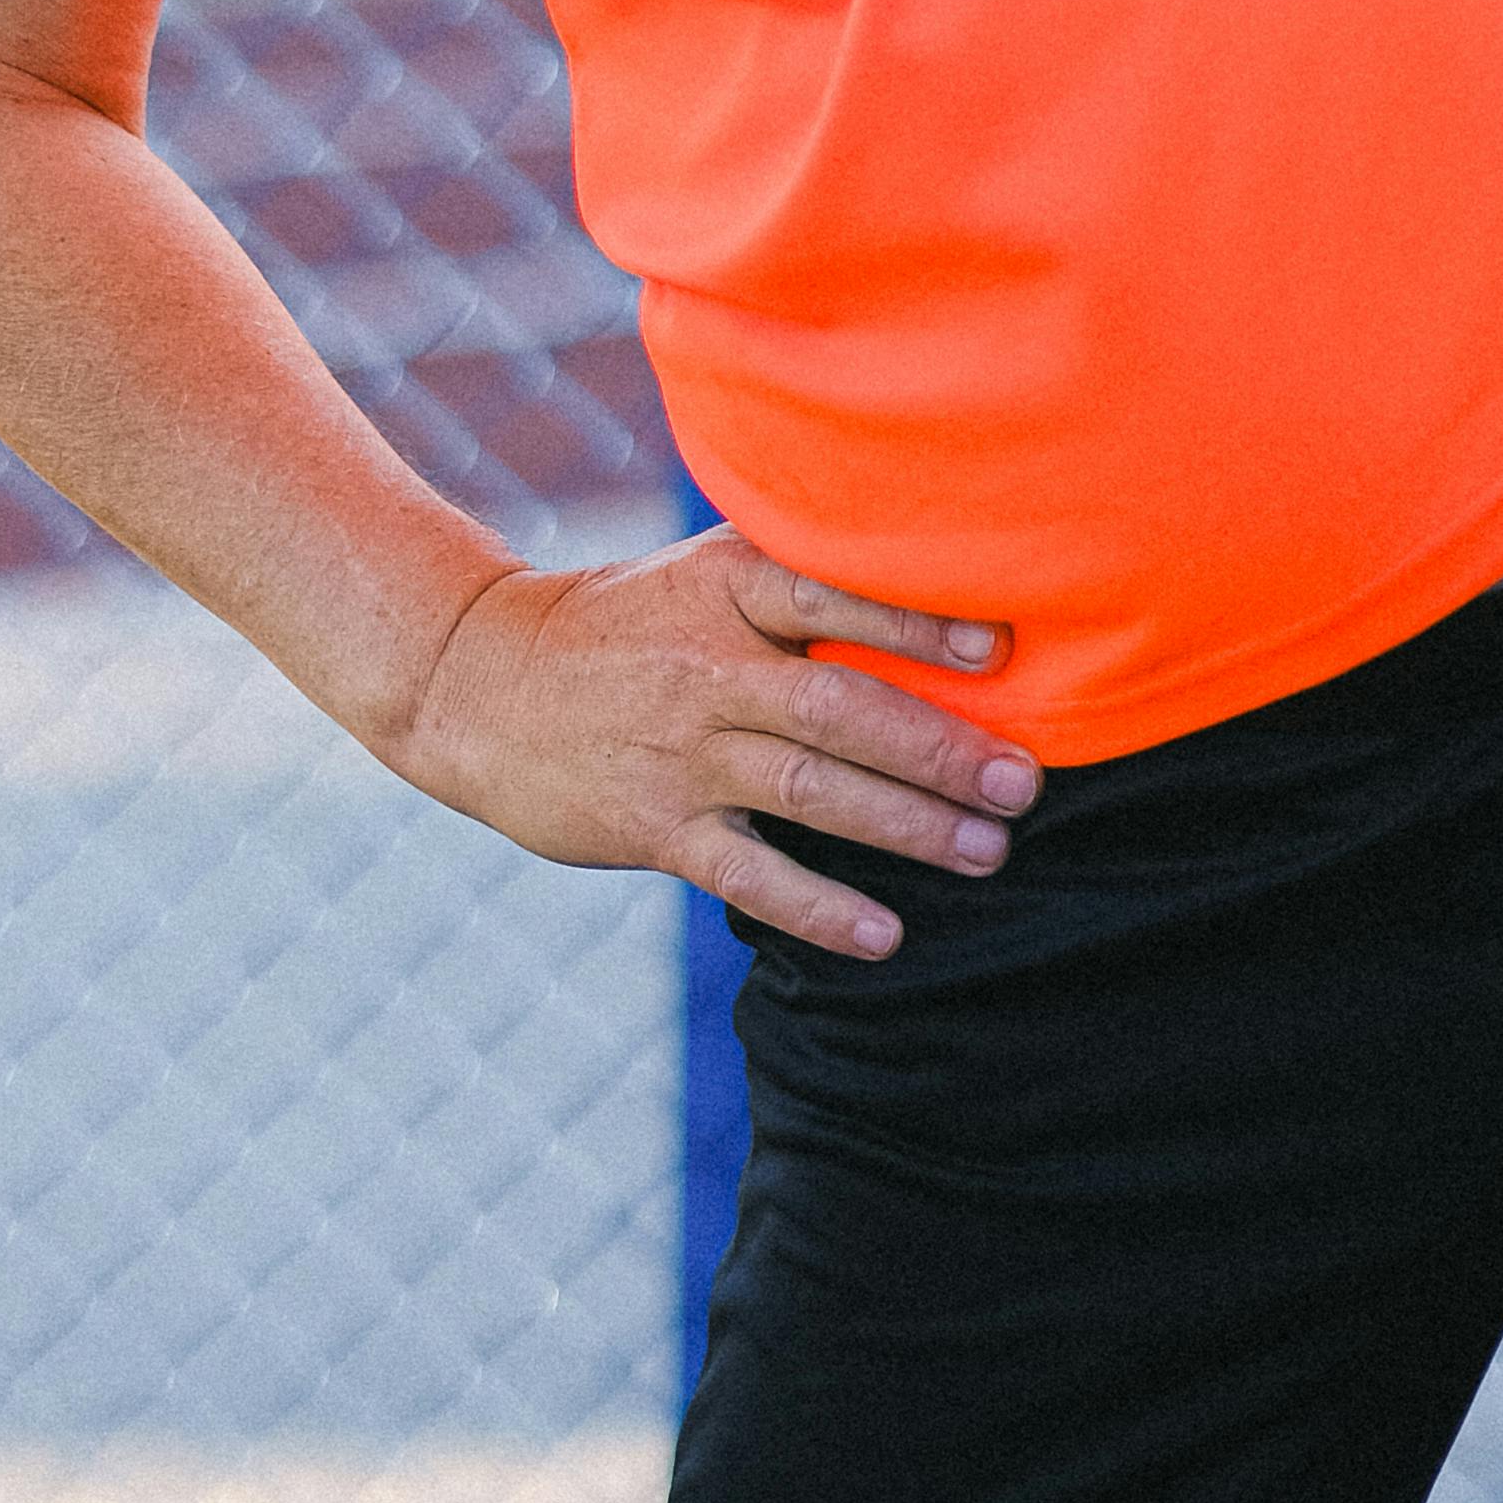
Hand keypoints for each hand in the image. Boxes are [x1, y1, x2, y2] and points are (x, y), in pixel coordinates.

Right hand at [390, 528, 1037, 960]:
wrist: (479, 683)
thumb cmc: (623, 622)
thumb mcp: (697, 570)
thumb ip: (793, 573)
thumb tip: (931, 571)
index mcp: (724, 587)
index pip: (831, 598)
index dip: (917, 622)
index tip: (999, 650)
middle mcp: (707, 666)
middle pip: (841, 708)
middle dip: (940, 748)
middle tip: (1022, 781)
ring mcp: (680, 752)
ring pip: (810, 792)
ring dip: (907, 826)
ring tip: (989, 851)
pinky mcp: (653, 826)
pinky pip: (750, 874)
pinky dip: (820, 907)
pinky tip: (884, 933)